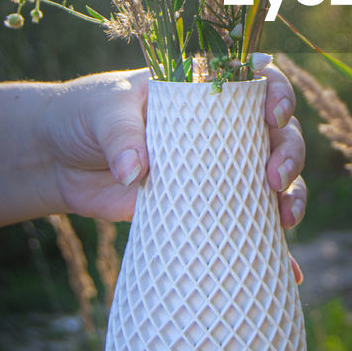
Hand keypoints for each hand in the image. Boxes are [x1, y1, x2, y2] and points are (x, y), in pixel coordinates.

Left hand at [44, 64, 306, 235]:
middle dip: (289, 153)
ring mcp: (218, 169)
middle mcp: (222, 126)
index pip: (258, 81)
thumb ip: (121, 135)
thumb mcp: (103, 112)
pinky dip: (271, 246)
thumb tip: (134, 172)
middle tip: (274, 178)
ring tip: (286, 219)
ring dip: (291, 195)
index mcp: (204, 89)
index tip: (274, 116)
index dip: (278, 94)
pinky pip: (247, 224)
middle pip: (278, 132)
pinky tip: (290, 269)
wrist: (59, 160)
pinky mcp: (205, 207)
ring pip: (275, 178)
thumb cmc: (85, 115)